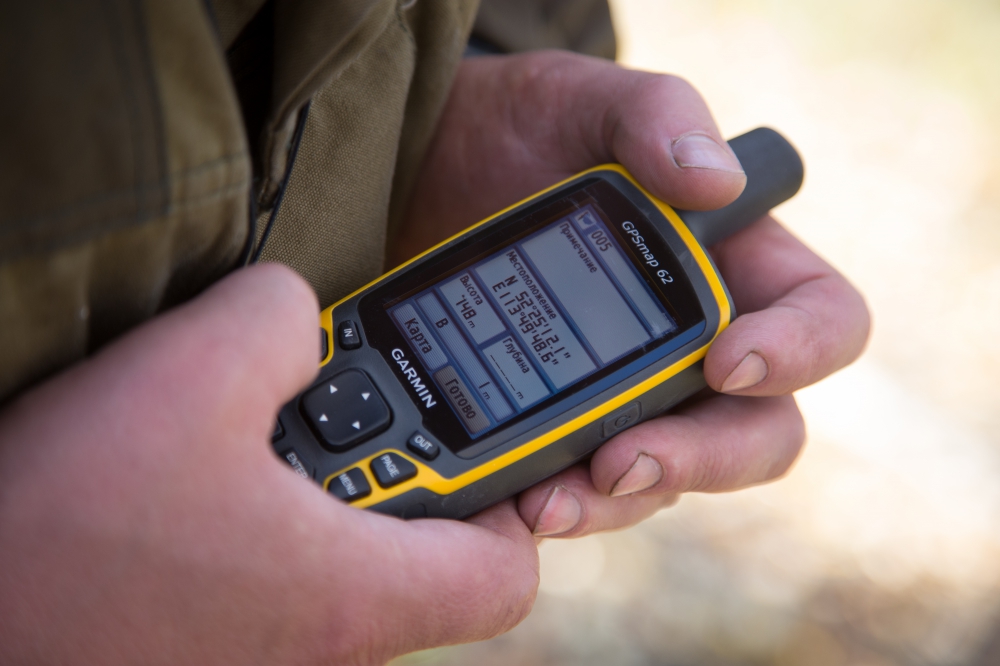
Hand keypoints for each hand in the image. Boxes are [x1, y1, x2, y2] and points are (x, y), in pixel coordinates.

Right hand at [0, 265, 537, 664]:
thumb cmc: (59, 532)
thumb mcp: (187, 373)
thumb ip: (280, 317)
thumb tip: (302, 320)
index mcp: (352, 597)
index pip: (507, 572)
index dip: (509, 500)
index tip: (467, 434)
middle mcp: (324, 645)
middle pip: (424, 550)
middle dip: (394, 458)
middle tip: (341, 393)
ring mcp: (264, 651)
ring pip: (341, 553)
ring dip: (318, 475)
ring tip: (258, 417)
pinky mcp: (209, 640)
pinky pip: (274, 568)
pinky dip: (263, 507)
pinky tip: (206, 460)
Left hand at [394, 51, 869, 536]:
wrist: (429, 173)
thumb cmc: (528, 128)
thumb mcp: (587, 102)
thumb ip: (655, 118)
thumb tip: (714, 180)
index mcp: (740, 264)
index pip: (823, 320)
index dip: (799, 351)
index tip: (728, 360)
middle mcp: (703, 344)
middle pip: (756, 434)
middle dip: (699, 459)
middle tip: (624, 460)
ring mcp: (635, 393)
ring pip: (665, 478)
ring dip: (617, 500)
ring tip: (547, 500)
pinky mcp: (567, 423)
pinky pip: (587, 484)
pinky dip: (560, 499)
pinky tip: (514, 498)